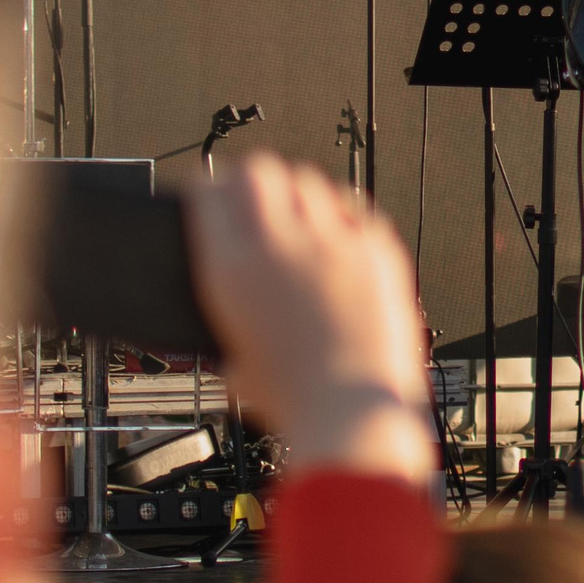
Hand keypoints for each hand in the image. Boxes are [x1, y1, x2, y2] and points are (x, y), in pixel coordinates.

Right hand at [185, 154, 433, 484]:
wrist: (351, 412)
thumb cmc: (290, 396)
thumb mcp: (231, 353)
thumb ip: (229, 307)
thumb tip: (233, 283)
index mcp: (232, 269)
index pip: (210, 194)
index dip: (206, 190)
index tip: (207, 195)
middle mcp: (282, 244)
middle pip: (260, 171)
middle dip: (248, 180)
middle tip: (247, 197)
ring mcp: (335, 242)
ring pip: (309, 180)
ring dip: (295, 192)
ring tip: (292, 217)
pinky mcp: (378, 249)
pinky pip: (355, 209)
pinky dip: (339, 216)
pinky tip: (335, 236)